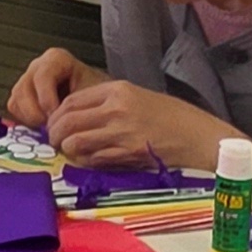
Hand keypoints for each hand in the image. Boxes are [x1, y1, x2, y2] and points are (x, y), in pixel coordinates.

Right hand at [7, 47, 90, 126]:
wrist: (97, 100)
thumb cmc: (97, 95)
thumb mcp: (93, 95)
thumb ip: (76, 105)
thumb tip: (62, 121)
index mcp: (56, 59)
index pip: (42, 76)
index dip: (47, 99)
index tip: (57, 116)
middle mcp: (38, 67)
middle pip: (23, 88)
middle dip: (35, 112)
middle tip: (51, 128)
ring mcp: (27, 80)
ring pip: (16, 99)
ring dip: (30, 117)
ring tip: (49, 128)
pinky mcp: (21, 96)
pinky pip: (14, 108)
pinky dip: (26, 120)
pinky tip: (44, 126)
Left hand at [44, 80, 230, 170]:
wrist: (198, 136)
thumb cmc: (170, 118)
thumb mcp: (137, 98)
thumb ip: (107, 104)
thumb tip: (76, 118)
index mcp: (117, 90)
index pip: (71, 101)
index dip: (56, 116)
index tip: (53, 125)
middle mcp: (117, 108)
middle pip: (68, 121)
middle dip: (55, 134)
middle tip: (54, 142)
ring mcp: (122, 131)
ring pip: (76, 141)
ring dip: (68, 150)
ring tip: (70, 153)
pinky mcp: (129, 153)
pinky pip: (95, 158)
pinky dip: (86, 161)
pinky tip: (89, 161)